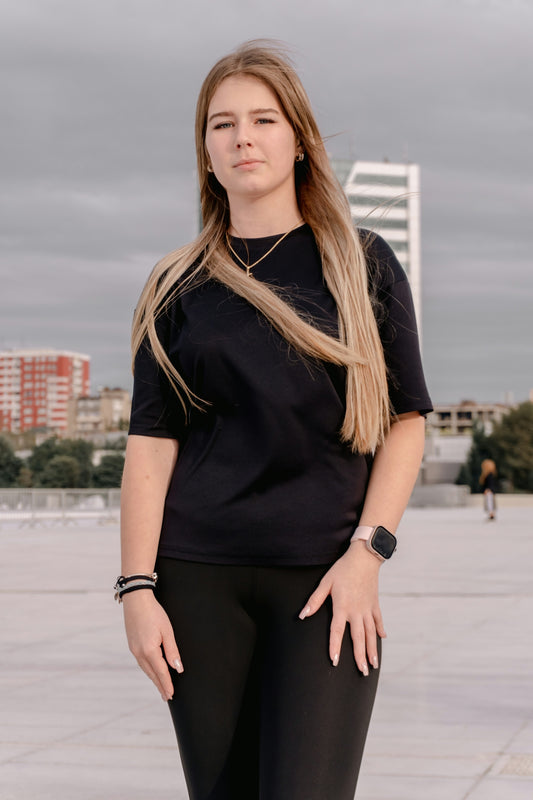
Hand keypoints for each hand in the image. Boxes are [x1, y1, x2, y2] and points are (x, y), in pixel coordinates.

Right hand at [122, 590, 183, 700]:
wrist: (136, 600)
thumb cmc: (154, 613)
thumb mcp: (167, 631)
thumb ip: (172, 651)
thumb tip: (178, 668)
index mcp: (149, 650)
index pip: (161, 672)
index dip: (167, 684)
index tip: (171, 695)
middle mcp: (139, 653)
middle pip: (152, 674)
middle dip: (160, 685)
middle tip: (167, 697)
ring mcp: (134, 649)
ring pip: (145, 669)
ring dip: (154, 679)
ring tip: (161, 687)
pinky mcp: (132, 645)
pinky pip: (141, 662)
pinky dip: (148, 670)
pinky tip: (152, 671)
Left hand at [299, 541, 385, 674]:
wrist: (364, 557)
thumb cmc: (342, 569)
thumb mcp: (325, 583)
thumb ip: (314, 600)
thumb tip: (302, 615)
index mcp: (343, 607)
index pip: (337, 631)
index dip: (335, 646)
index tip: (335, 661)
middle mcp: (357, 611)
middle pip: (358, 638)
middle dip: (360, 656)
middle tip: (362, 672)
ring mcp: (368, 608)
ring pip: (371, 633)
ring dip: (372, 650)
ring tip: (373, 665)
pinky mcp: (375, 603)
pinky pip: (378, 620)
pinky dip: (380, 630)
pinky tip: (382, 639)